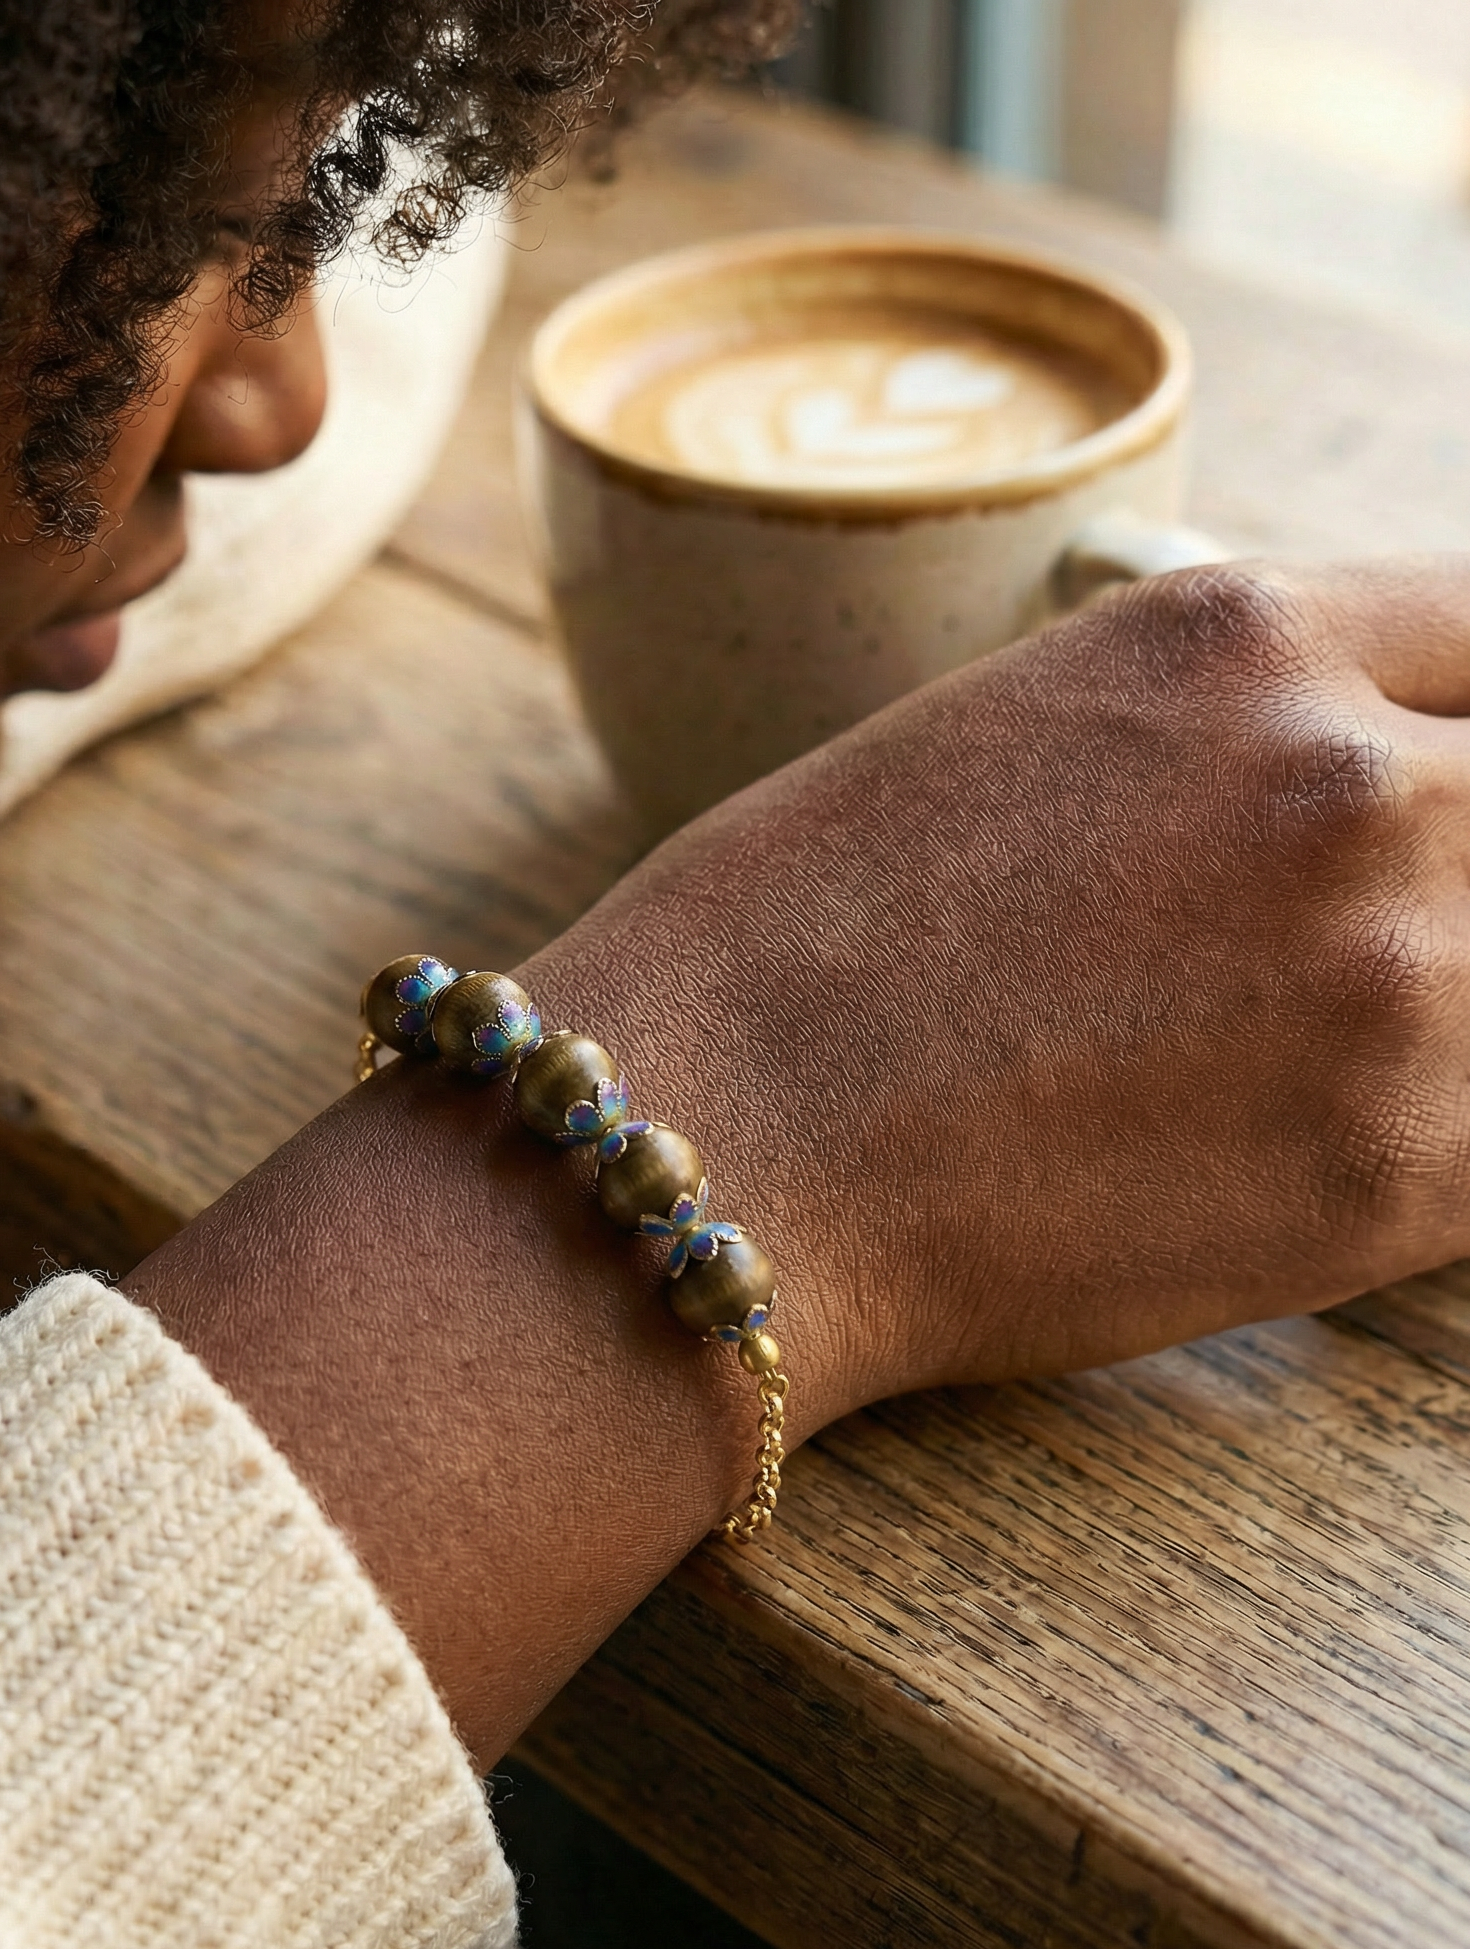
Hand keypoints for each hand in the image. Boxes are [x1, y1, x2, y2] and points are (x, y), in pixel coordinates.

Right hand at [545, 556, 1469, 1410]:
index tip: (1454, 783)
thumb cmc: (778, 951)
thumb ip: (1204, 738)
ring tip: (1308, 1056)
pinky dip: (1447, 1141)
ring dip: (1458, 1004)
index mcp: (1234, 633)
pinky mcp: (1399, 1173)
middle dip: (1468, 864)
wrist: (698, 1148)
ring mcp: (1396, 972)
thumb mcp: (998, 745)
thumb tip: (1335, 780)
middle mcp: (1350, 774)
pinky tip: (1323, 1152)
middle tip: (1377, 947)